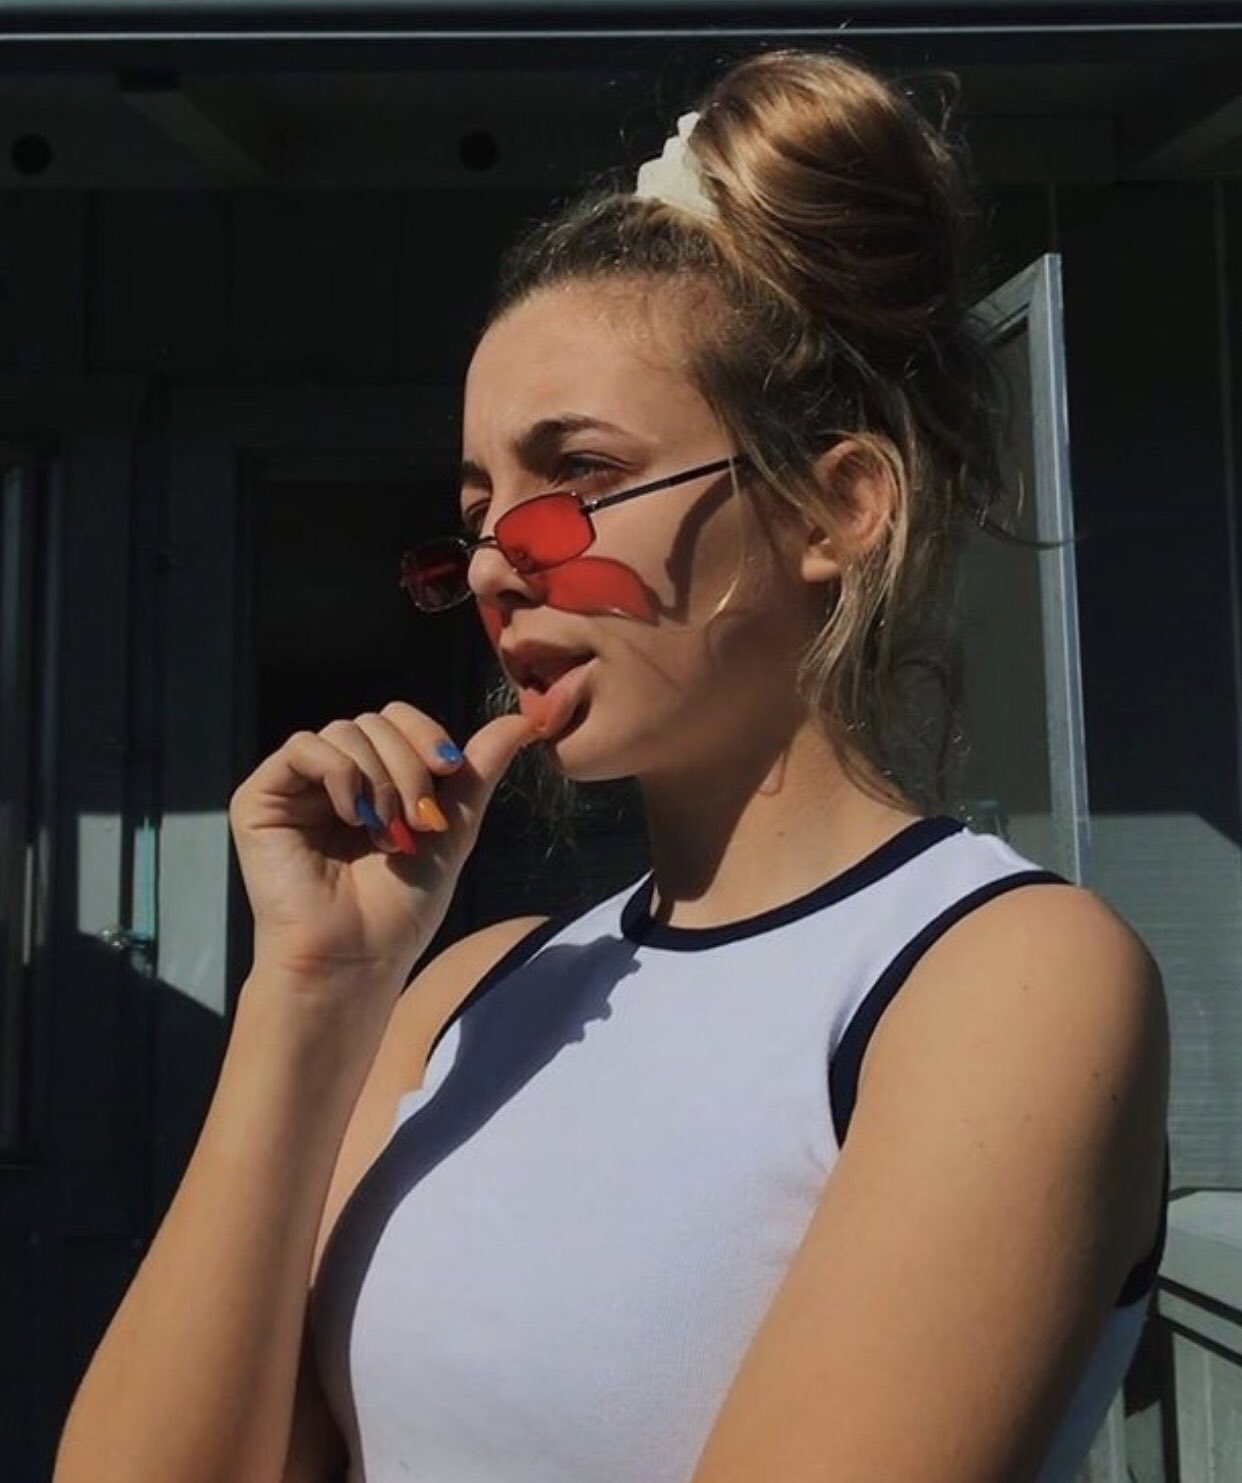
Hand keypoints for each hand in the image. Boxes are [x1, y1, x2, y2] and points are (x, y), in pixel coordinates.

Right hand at [228, 700, 537, 989]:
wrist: (356, 957)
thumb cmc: (400, 907)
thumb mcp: (452, 830)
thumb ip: (478, 772)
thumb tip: (522, 721)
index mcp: (372, 778)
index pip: (397, 719)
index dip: (425, 734)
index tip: (448, 771)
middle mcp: (332, 776)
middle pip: (374, 721)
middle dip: (407, 767)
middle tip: (416, 822)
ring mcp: (295, 786)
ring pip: (344, 731)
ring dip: (379, 780)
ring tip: (386, 833)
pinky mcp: (260, 797)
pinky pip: (304, 748)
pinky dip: (340, 774)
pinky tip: (351, 817)